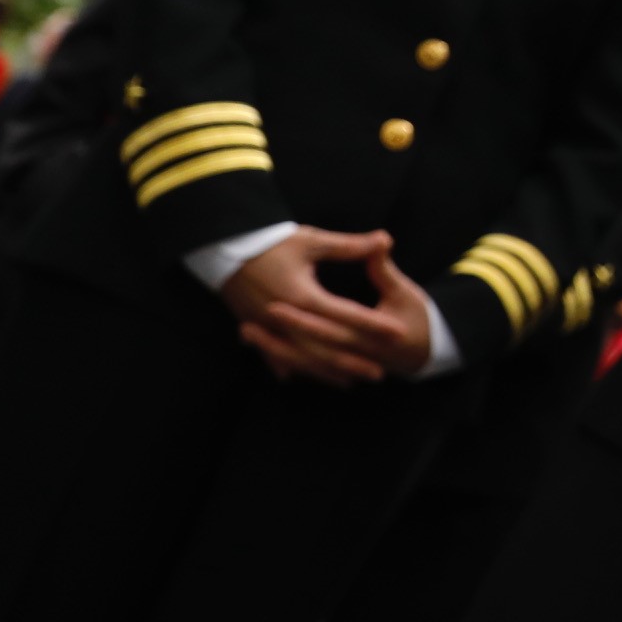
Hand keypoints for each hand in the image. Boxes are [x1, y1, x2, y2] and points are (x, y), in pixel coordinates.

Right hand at [227, 228, 435, 383]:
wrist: (223, 247)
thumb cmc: (270, 242)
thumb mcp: (311, 240)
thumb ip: (350, 246)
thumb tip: (386, 239)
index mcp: (302, 295)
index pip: (346, 314)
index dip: (373, 325)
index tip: (398, 335)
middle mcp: (284, 317)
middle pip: (324, 346)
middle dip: (352, 361)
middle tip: (379, 373)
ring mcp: (267, 326)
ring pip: (301, 357)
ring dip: (325, 371)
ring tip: (351, 382)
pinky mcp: (254, 326)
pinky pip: (274, 354)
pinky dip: (292, 366)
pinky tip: (302, 379)